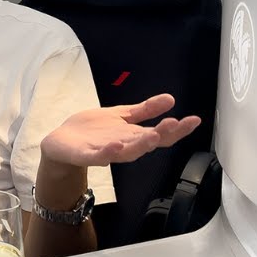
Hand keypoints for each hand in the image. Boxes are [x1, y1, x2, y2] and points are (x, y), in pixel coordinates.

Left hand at [40, 94, 200, 167]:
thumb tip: (170, 99)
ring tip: (154, 134)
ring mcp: (106, 151)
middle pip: (147, 143)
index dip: (178, 129)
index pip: (160, 134)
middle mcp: (124, 146)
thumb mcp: (122, 115)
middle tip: (176, 125)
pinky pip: (100, 156)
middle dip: (163, 135)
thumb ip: (145, 110)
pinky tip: (116, 145)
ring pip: (127, 152)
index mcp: (133, 136)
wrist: (62, 142)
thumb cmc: (92, 131)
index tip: (194, 120)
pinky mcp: (87, 155)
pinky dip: (108, 152)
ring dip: (141, 145)